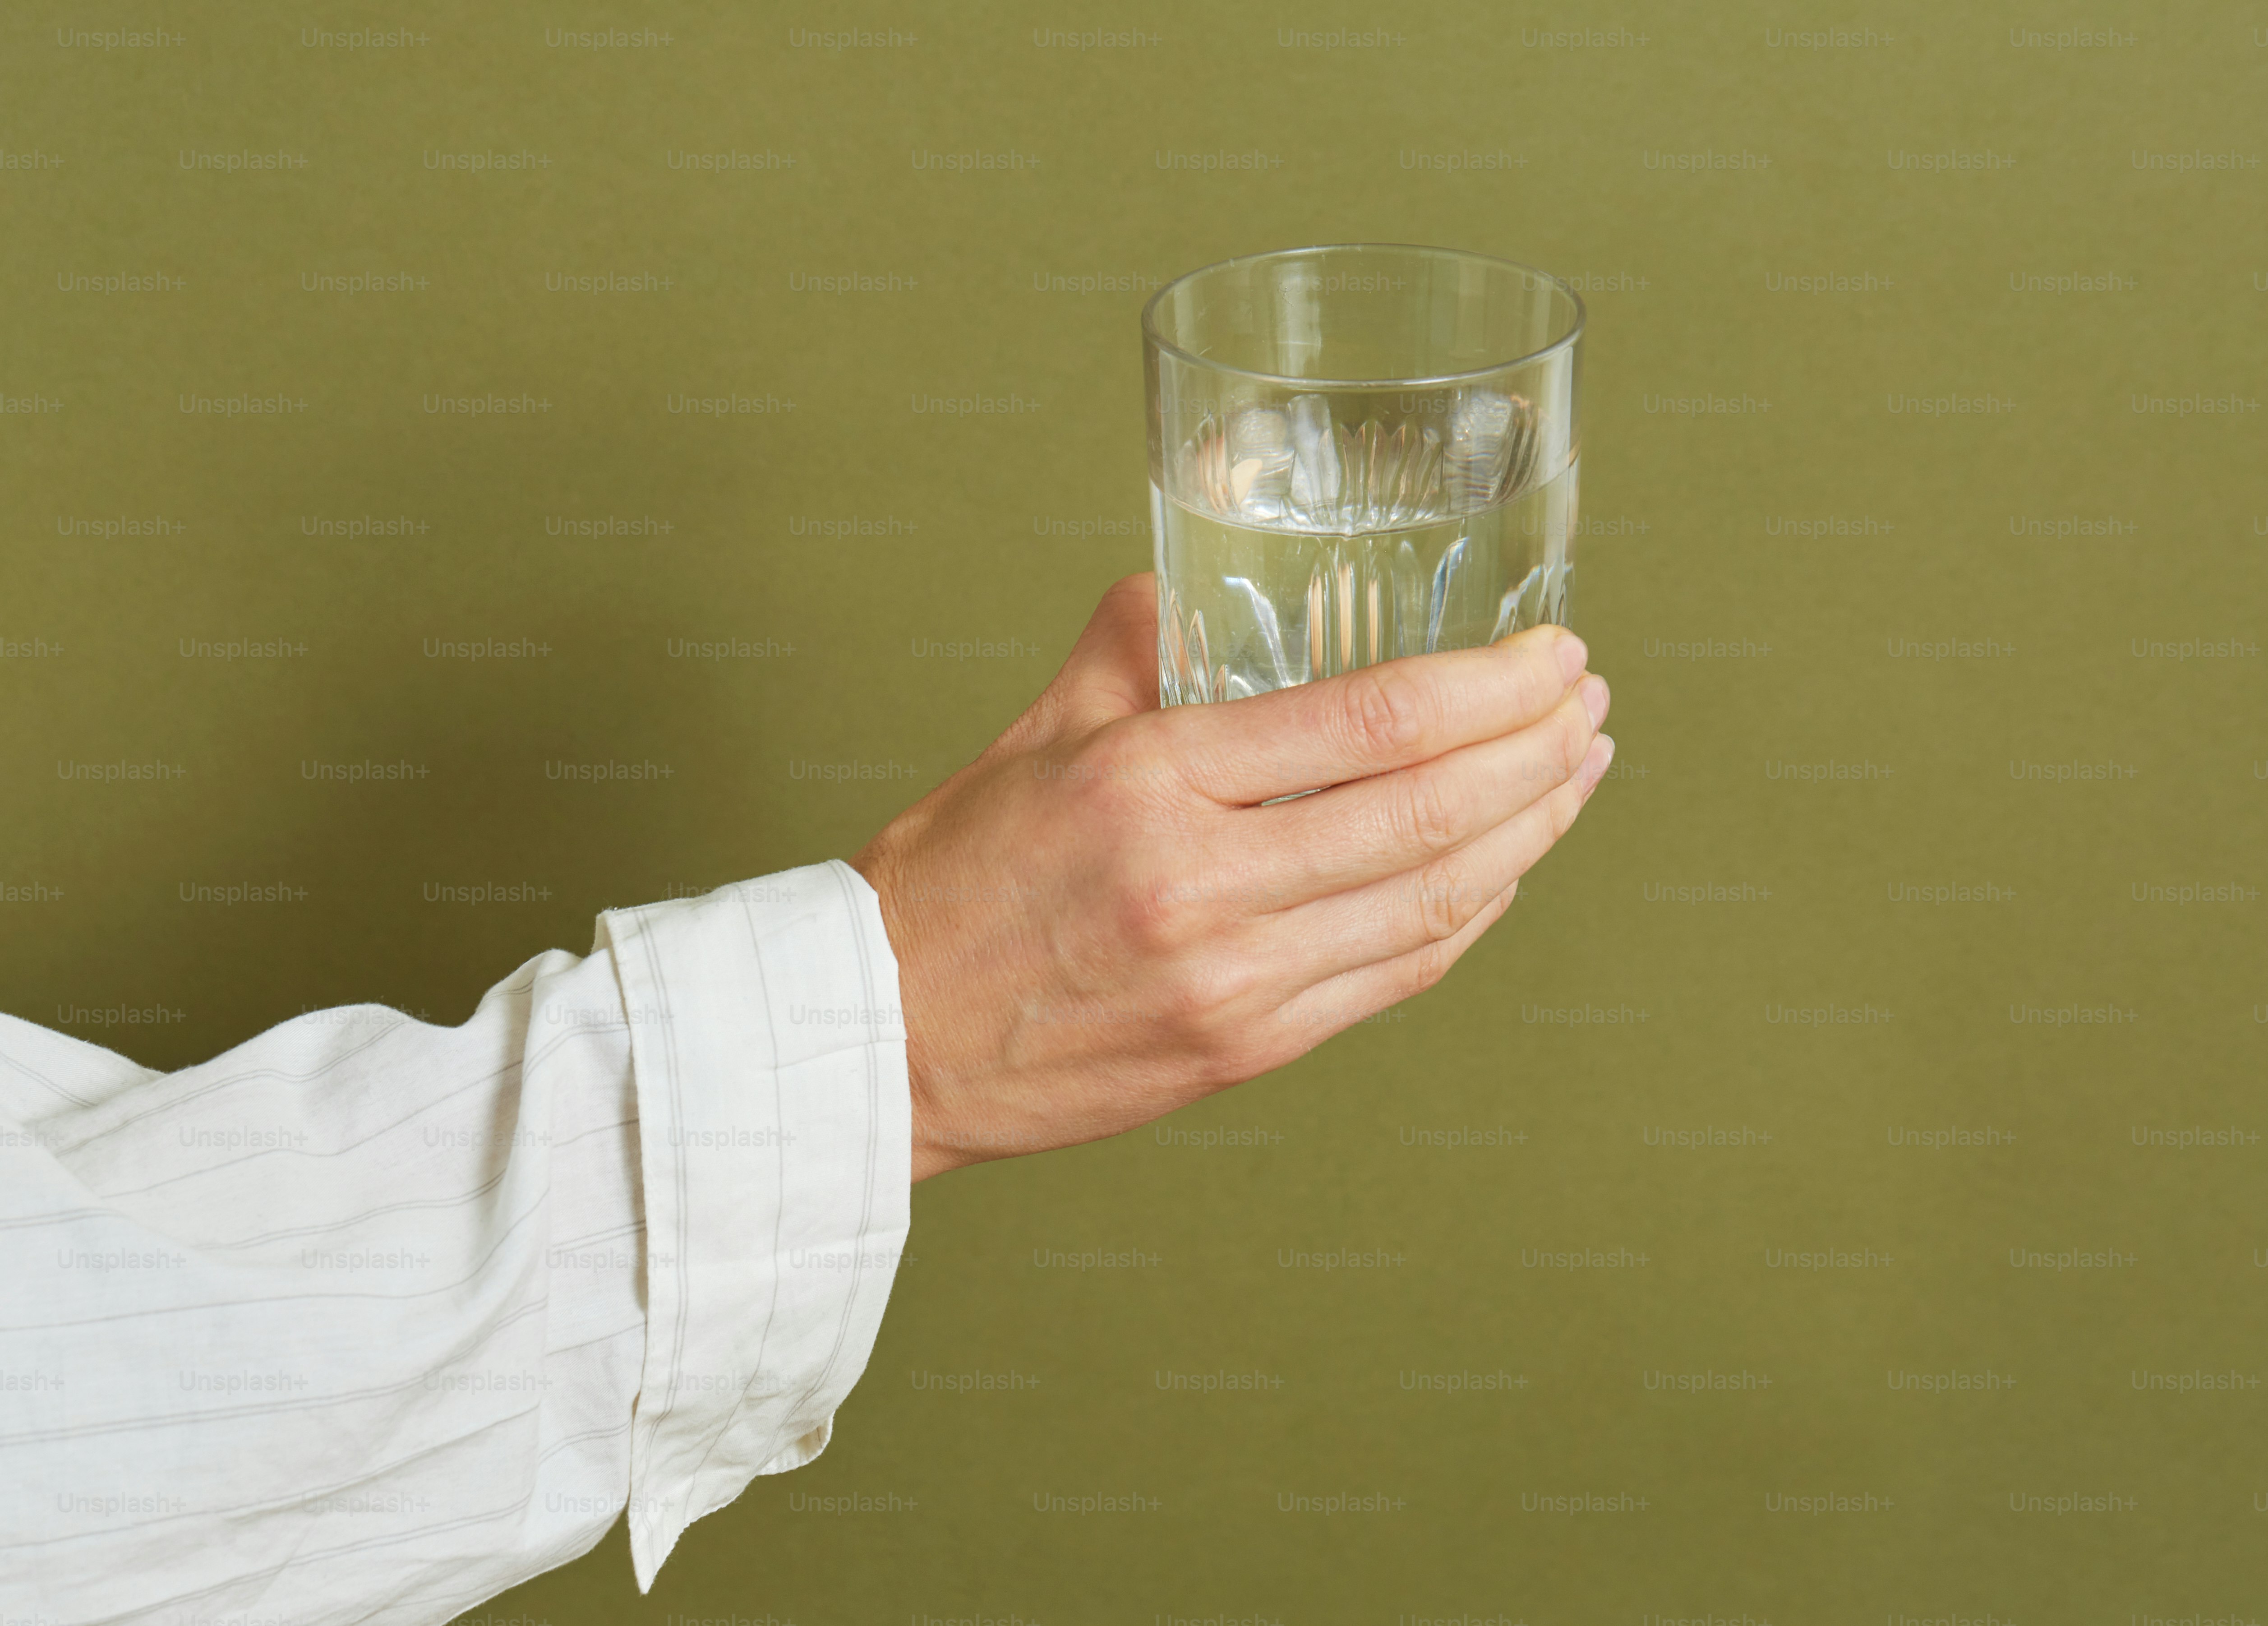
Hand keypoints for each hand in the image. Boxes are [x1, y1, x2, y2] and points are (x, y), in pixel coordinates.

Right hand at [851, 572, 1613, 1180]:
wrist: (881, 1035)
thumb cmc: (948, 880)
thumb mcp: (1031, 737)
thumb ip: (1129, 650)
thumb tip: (1194, 588)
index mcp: (1152, 781)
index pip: (1372, 720)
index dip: (1491, 686)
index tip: (1553, 654)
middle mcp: (1204, 883)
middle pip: (1428, 812)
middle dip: (1538, 751)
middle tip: (1592, 704)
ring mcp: (1233, 979)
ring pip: (1432, 901)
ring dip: (1529, 833)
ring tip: (1579, 775)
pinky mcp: (1243, 1049)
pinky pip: (1393, 977)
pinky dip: (1466, 918)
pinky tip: (1504, 870)